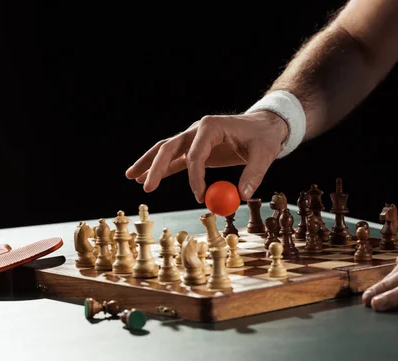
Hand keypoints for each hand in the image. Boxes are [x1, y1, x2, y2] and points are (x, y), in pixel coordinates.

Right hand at [125, 111, 288, 202]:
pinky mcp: (196, 148)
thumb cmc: (264, 137)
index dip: (195, 177)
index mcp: (212, 127)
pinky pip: (176, 159)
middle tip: (146, 187)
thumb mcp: (264, 154)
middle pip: (170, 147)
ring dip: (150, 163)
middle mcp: (198, 129)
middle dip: (156, 167)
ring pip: (166, 150)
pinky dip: (161, 168)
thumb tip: (242, 195)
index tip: (199, 197)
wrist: (265, 126)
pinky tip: (145, 177)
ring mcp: (194, 138)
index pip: (195, 153)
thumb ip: (254, 174)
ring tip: (132, 177)